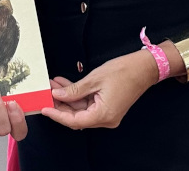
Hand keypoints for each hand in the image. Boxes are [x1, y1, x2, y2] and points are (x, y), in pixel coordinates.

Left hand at [41, 50, 159, 129]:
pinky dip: (77, 96)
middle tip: (46, 93)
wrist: (143, 68)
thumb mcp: (94, 79)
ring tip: (54, 85)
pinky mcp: (107, 107)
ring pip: (81, 110)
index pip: (74, 120)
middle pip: (76, 117)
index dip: (57, 115)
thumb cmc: (124, 72)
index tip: (44, 108)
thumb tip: (58, 95)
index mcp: (104, 114)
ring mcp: (107, 114)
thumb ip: (74, 90)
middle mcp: (106, 119)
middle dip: (60, 105)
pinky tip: (65, 85)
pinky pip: (88, 104)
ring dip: (67, 98)